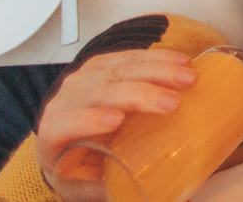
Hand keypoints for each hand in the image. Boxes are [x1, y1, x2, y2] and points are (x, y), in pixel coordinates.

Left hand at [34, 48, 195, 183]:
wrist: (63, 137)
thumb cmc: (75, 165)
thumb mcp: (85, 184)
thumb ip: (116, 190)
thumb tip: (172, 199)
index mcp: (54, 130)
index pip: (67, 121)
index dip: (88, 119)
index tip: (116, 122)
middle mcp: (66, 98)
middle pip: (101, 90)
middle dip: (139, 93)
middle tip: (171, 103)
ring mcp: (85, 77)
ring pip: (120, 68)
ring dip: (157, 70)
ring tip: (187, 78)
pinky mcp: (102, 63)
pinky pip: (131, 56)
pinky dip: (159, 57)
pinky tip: (181, 61)